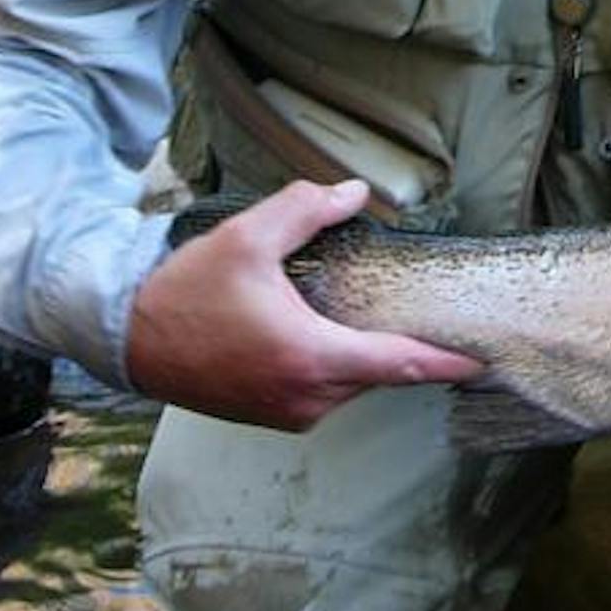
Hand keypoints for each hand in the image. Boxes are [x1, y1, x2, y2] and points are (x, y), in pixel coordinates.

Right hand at [125, 178, 481, 430]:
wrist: (128, 337)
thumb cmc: (185, 291)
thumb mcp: (249, 237)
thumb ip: (307, 208)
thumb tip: (355, 193)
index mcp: (310, 357)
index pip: (400, 365)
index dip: (446, 363)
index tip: (483, 361)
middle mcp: (306, 397)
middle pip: (380, 373)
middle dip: (403, 345)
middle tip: (419, 309)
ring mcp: (288, 413)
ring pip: (351, 383)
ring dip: (361, 353)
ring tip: (354, 313)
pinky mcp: (271, 416)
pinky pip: (323, 392)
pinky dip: (334, 366)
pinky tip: (320, 332)